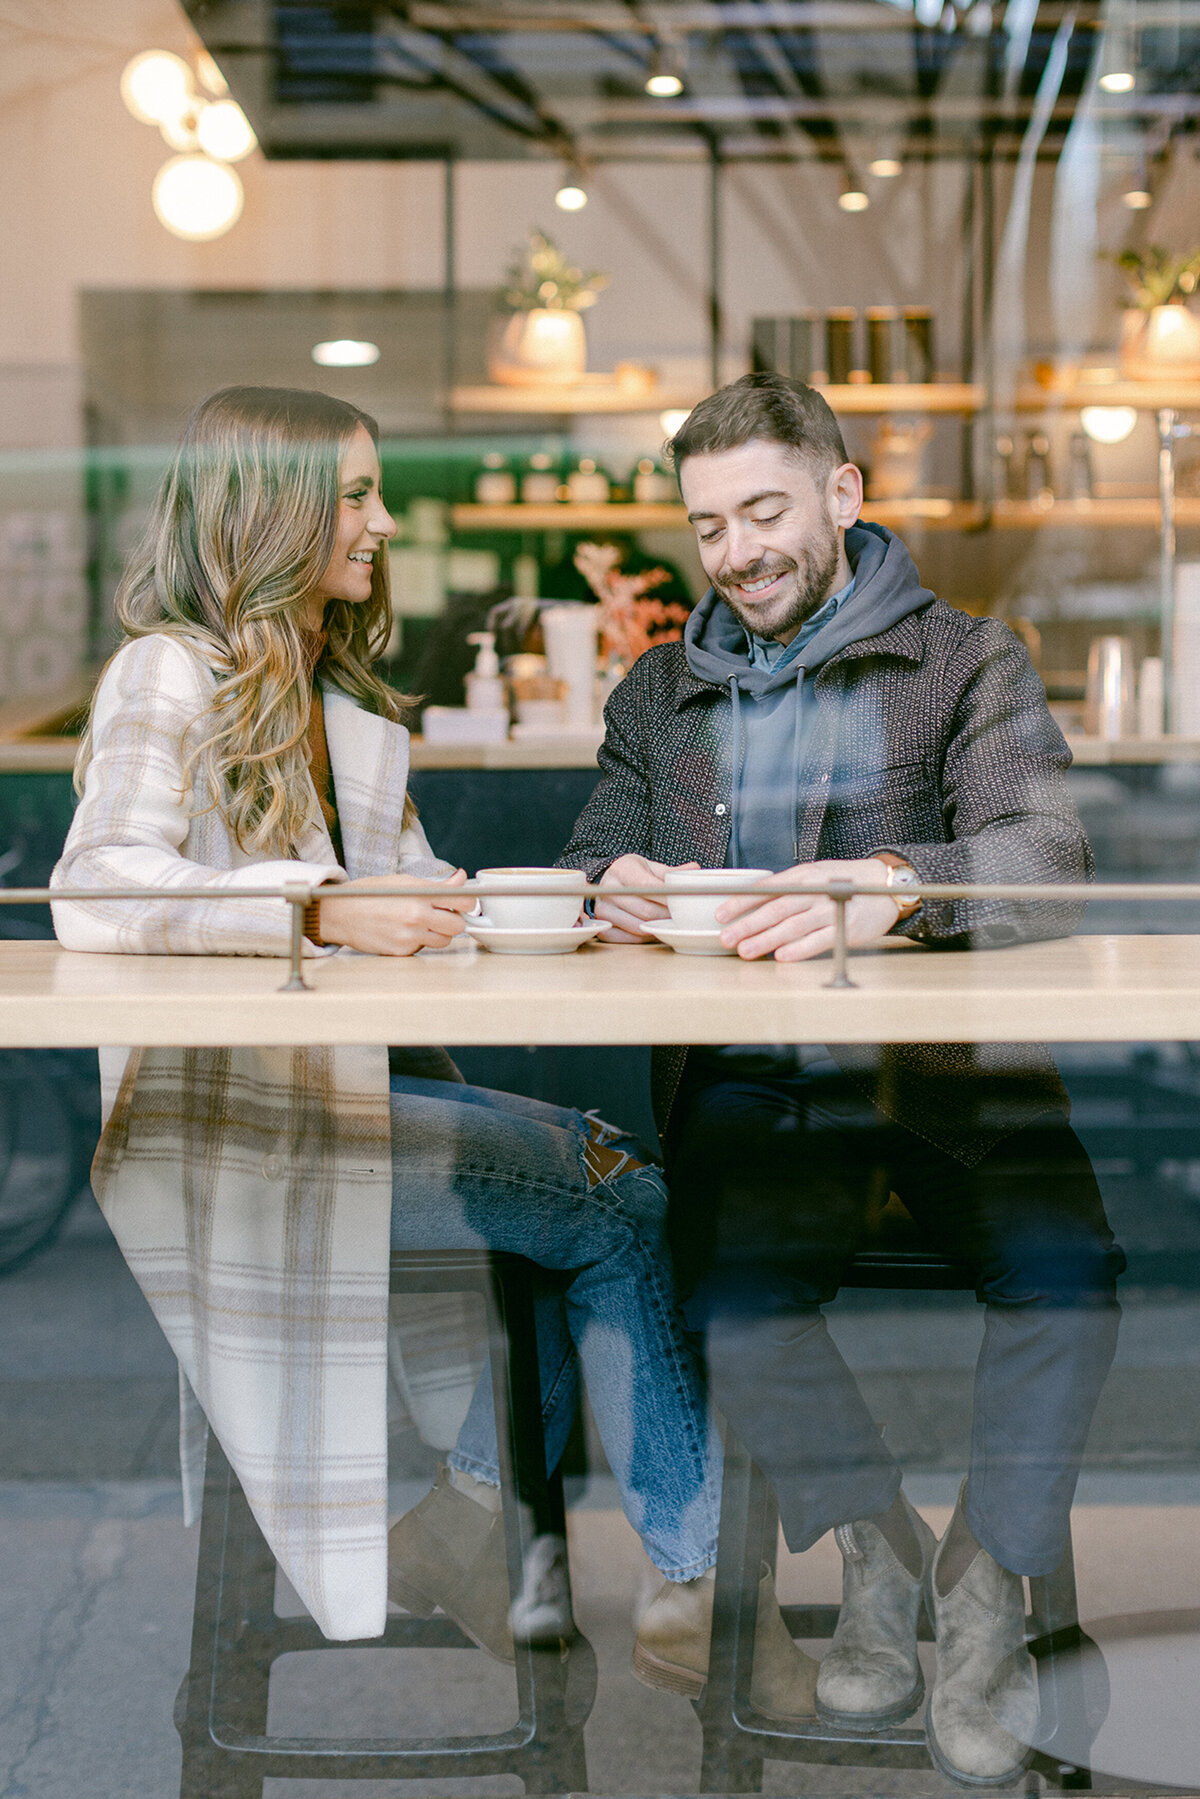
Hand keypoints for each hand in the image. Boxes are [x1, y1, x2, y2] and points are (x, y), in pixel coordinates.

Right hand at [316, 868, 473, 955]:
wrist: (340, 913)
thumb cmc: (371, 894)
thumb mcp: (403, 881)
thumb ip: (436, 885)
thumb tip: (461, 878)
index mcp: (419, 894)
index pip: (462, 900)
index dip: (467, 902)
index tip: (464, 902)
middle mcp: (416, 916)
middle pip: (458, 925)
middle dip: (454, 920)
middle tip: (442, 914)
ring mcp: (409, 936)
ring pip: (444, 940)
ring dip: (440, 934)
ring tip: (422, 923)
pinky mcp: (401, 951)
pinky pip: (423, 949)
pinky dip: (420, 942)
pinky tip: (405, 932)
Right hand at [594, 855, 699, 941]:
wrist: (609, 882)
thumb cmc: (633, 874)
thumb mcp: (650, 867)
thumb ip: (671, 872)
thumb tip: (694, 869)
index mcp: (621, 869)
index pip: (648, 886)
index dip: (668, 897)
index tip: (683, 902)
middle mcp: (608, 889)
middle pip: (646, 910)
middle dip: (668, 916)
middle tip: (682, 917)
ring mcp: (603, 910)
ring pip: (639, 926)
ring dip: (658, 928)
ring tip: (670, 924)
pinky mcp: (603, 926)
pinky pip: (630, 938)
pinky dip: (646, 937)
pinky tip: (654, 930)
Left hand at [715, 858, 901, 961]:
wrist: (887, 886)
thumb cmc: (846, 881)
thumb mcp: (815, 876)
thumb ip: (789, 889)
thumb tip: (755, 904)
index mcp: (804, 876)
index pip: (766, 889)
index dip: (742, 902)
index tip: (721, 914)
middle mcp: (815, 891)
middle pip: (775, 909)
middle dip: (747, 924)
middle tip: (726, 938)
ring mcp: (830, 909)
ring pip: (792, 926)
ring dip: (766, 940)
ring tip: (745, 951)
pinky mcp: (845, 928)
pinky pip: (817, 940)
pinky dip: (798, 949)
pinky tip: (781, 956)